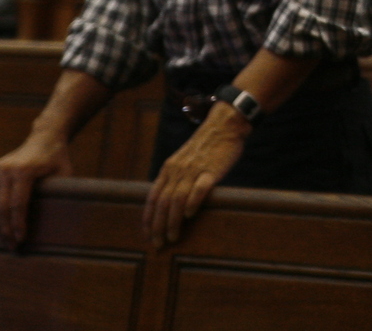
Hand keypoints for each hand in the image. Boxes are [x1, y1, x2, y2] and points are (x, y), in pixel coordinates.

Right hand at [0, 130, 71, 246]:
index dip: (18, 224)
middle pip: (1, 207)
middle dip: (5, 229)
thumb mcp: (64, 174)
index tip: (21, 240)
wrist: (44, 137)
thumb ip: (59, 194)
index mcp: (24, 170)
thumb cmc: (58, 159)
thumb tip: (57, 222)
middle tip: (11, 247)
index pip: (17, 204)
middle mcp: (6, 169)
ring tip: (3, 240)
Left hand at [141, 109, 247, 248]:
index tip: (147, 235)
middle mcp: (177, 170)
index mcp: (168, 168)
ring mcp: (194, 170)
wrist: (224, 126)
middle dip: (158, 226)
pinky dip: (193, 203)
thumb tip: (168, 202)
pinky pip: (199, 189)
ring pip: (177, 199)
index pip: (152, 198)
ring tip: (173, 236)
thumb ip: (175, 178)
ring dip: (173, 221)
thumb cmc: (206, 146)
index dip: (148, 218)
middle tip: (159, 244)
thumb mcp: (183, 160)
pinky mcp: (211, 170)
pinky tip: (191, 215)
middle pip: (162, 202)